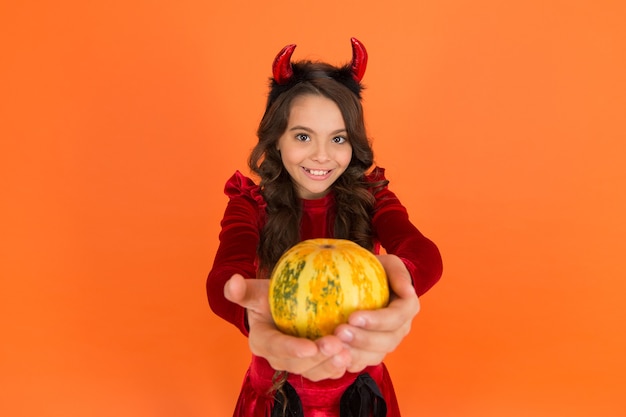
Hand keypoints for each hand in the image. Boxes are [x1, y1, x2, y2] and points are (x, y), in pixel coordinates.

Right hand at [224, 274, 351, 380]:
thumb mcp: (257, 292)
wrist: (286, 307)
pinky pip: (327, 371)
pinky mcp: (316, 366)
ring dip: (331, 365)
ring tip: (347, 353)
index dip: (291, 350)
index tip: (309, 346)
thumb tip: (233, 282)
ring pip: (315, 372)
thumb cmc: (271, 297)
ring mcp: (298, 365)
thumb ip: (244, 291)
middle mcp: (279, 359)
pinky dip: (340, 366)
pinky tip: (353, 356)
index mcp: (262, 342)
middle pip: (298, 365)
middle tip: (335, 344)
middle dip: (317, 358)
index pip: (275, 348)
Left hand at [333, 254, 419, 372]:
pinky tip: (331, 355)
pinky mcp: (372, 352)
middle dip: (363, 339)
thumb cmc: (378, 270)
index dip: (377, 321)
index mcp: (407, 308)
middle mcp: (400, 329)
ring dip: (354, 352)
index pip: (396, 318)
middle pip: (387, 341)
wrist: (372, 283)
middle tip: (339, 332)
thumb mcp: (389, 264)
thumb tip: (408, 291)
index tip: (353, 317)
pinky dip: (348, 361)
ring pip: (375, 355)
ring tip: (333, 344)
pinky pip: (362, 362)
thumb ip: (399, 274)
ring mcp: (387, 343)